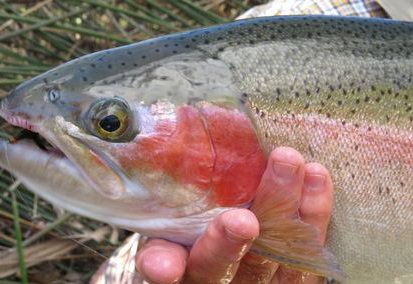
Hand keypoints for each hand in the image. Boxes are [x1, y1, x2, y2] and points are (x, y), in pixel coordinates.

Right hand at [136, 147, 332, 282]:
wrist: (235, 245)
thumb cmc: (198, 228)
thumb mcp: (175, 222)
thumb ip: (172, 206)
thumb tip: (165, 152)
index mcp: (185, 270)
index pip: (173, 272)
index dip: (167, 268)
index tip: (164, 265)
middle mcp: (221, 282)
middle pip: (225, 270)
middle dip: (231, 245)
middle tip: (242, 220)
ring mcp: (262, 282)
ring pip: (275, 258)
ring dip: (283, 211)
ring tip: (288, 162)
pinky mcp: (294, 275)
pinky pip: (310, 252)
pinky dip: (315, 212)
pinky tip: (316, 176)